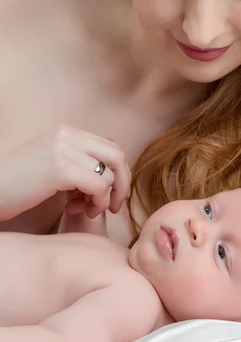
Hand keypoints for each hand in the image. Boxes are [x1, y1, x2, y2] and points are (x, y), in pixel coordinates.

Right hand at [0, 125, 130, 220]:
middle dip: (121, 184)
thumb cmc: (18, 184)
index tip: (110, 195)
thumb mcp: (51, 163)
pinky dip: (95, 202)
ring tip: (82, 209)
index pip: (110, 147)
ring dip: (102, 199)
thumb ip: (79, 158)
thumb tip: (112, 158)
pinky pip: (99, 185)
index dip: (117, 173)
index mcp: (66, 132)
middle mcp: (67, 135)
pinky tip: (75, 209)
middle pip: (117, 156)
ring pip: (109, 174)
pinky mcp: (60, 169)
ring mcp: (63, 150)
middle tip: (112, 207)